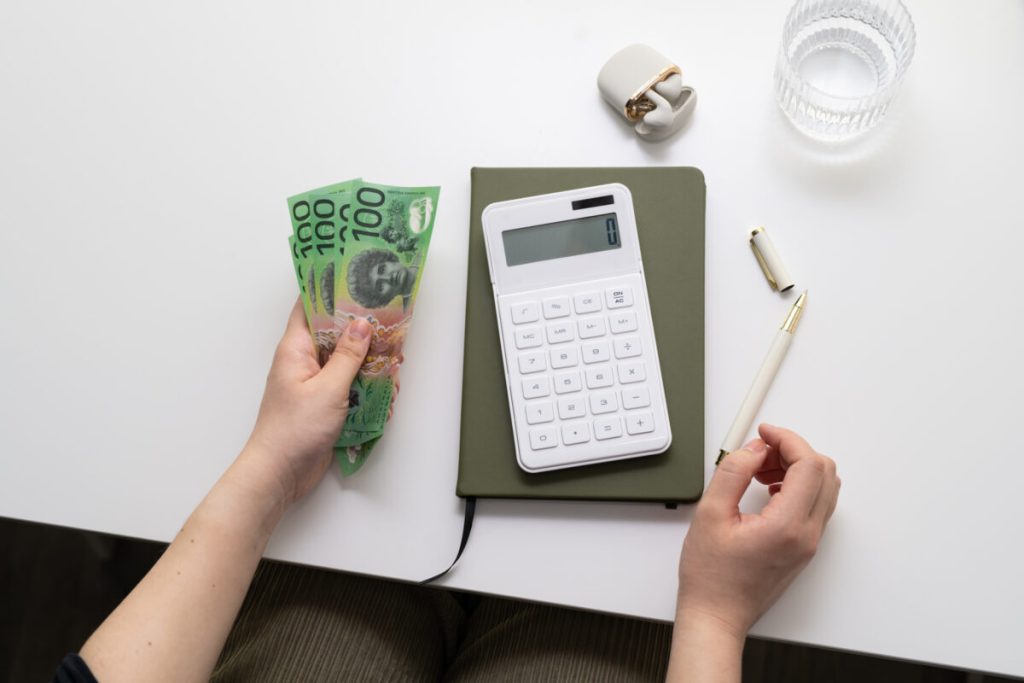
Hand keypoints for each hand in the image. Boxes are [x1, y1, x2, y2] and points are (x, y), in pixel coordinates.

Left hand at [241, 299, 371, 506]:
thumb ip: (348, 354)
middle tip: (391, 331)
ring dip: (370, 366)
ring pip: (347, 362)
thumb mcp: (328, 388)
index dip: (330, 290)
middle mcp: (304, 361)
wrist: (279, 474)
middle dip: (364, 333)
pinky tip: (384, 398)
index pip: (309, 306)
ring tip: (393, 372)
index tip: (357, 280)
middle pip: (336, 333)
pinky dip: (366, 390)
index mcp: (296, 348)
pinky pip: (349, 387)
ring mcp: (314, 383)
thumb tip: (362, 323)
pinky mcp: (324, 404)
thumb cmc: (293, 430)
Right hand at [677, 424, 839, 638]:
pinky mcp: (804, 547)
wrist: (716, 615)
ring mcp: (809, 543)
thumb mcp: (710, 513)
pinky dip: (797, 486)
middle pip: (824, 472)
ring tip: (760, 470)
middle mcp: (807, 535)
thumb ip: (733, 472)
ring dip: (797, 468)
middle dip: (793, 450)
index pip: (809, 465)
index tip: (765, 433)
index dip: (787, 439)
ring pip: (824, 486)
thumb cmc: (711, 576)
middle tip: (761, 450)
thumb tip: (754, 449)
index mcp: (787, 526)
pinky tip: (767, 489)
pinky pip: (815, 504)